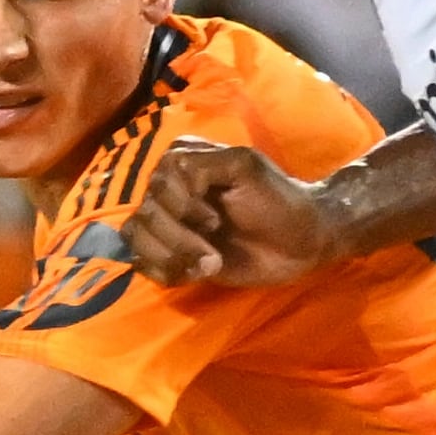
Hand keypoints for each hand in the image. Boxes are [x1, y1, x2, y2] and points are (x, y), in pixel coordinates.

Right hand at [122, 139, 337, 286]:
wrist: (299, 244)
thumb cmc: (278, 201)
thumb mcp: (246, 167)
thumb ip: (203, 164)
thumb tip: (170, 180)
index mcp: (182, 159)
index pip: (158, 183)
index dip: (183, 207)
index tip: (216, 219)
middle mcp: (168, 187)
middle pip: (145, 214)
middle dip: (179, 240)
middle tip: (214, 256)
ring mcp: (168, 222)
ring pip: (136, 238)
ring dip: (171, 258)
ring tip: (208, 266)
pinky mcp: (171, 252)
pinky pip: (142, 263)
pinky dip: (165, 272)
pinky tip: (196, 274)